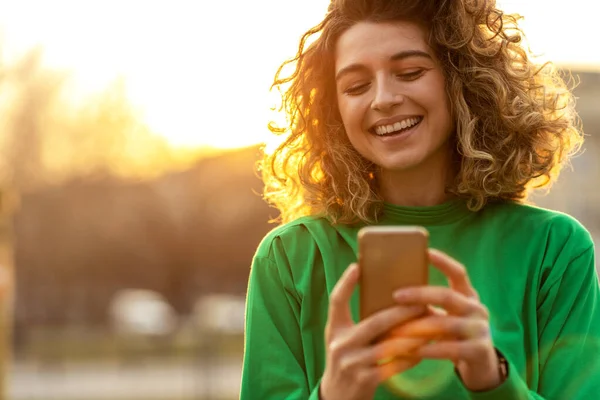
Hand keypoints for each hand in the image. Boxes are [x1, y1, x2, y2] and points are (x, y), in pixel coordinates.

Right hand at [320, 264, 427, 399]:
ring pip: (389, 345)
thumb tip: (386, 299)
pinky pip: (394, 366)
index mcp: (335, 330)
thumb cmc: (346, 361)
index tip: (357, 266)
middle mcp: (341, 344)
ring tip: (430, 326)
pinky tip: (422, 350)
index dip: (345, 283)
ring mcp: (352, 363)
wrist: (336, 398)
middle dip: (402, 312)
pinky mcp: (365, 380)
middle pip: (375, 322)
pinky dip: (410, 357)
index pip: (336, 301)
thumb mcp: (342, 340)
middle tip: (422, 302)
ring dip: (413, 335)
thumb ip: (357, 323)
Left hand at [392, 249, 502, 391]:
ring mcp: (480, 329)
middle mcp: (476, 309)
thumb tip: (392, 294)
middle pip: (447, 296)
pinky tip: (413, 350)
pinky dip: (430, 349)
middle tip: (396, 295)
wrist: (481, 366)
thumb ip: (428, 305)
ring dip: (419, 326)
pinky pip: (450, 349)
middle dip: (420, 294)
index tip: (425, 251)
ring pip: (446, 324)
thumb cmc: (453, 335)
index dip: (443, 262)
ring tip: (396, 328)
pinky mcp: (479, 350)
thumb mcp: (445, 316)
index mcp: (468, 296)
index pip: (458, 273)